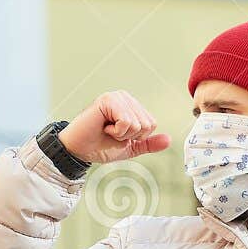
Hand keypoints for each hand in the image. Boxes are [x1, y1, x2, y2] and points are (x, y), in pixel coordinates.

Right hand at [56, 91, 172, 164]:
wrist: (79, 151)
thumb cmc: (99, 146)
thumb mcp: (129, 148)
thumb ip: (148, 143)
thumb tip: (168, 140)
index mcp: (132, 106)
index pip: (152, 124)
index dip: (136, 137)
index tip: (118, 135)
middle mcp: (126, 98)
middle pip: (147, 124)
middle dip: (130, 136)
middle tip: (111, 133)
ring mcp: (117, 97)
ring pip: (138, 124)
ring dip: (121, 134)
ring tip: (106, 130)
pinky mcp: (109, 100)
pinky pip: (127, 122)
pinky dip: (116, 131)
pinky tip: (103, 126)